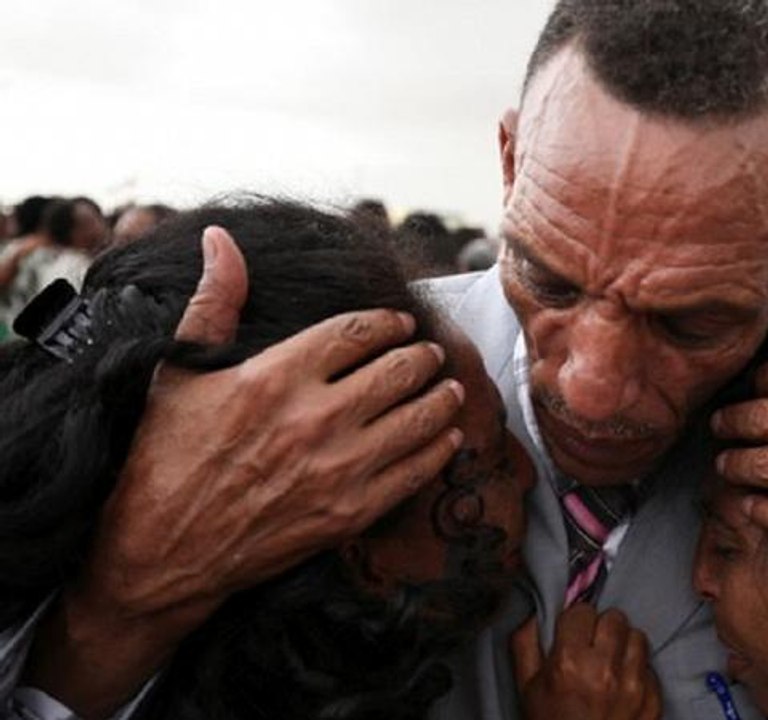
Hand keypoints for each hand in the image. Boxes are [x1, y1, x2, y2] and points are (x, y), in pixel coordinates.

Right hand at [25, 227, 465, 718]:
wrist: (158, 554)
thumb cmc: (161, 460)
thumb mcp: (177, 374)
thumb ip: (212, 304)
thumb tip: (221, 241)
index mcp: (273, 378)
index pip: (354, 332)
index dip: (386, 323)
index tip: (399, 323)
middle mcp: (312, 419)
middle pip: (396, 372)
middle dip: (422, 357)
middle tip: (432, 354)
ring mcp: (336, 469)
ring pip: (415, 420)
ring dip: (441, 399)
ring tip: (451, 388)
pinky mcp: (348, 513)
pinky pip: (413, 473)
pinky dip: (438, 451)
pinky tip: (449, 439)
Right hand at [512, 606, 661, 719]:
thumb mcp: (526, 687)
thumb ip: (525, 642)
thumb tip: (534, 610)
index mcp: (569, 663)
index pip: (582, 611)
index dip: (575, 622)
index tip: (572, 634)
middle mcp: (605, 670)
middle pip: (615, 618)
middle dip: (602, 628)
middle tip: (592, 646)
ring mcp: (634, 686)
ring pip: (638, 637)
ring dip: (623, 646)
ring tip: (610, 663)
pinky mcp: (653, 700)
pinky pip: (650, 667)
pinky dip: (637, 671)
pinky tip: (622, 685)